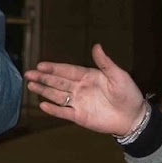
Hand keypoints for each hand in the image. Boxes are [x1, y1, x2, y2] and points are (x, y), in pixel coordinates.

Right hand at [24, 44, 146, 135]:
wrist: (133, 117)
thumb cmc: (128, 94)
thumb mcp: (118, 75)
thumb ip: (105, 63)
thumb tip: (96, 46)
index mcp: (88, 76)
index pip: (67, 70)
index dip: (54, 68)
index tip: (40, 65)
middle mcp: (80, 88)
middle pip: (57, 82)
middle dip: (43, 77)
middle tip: (28, 74)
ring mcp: (79, 103)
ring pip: (57, 95)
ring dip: (44, 91)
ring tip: (30, 85)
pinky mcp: (80, 116)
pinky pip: (64, 112)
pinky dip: (53, 109)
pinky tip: (42, 105)